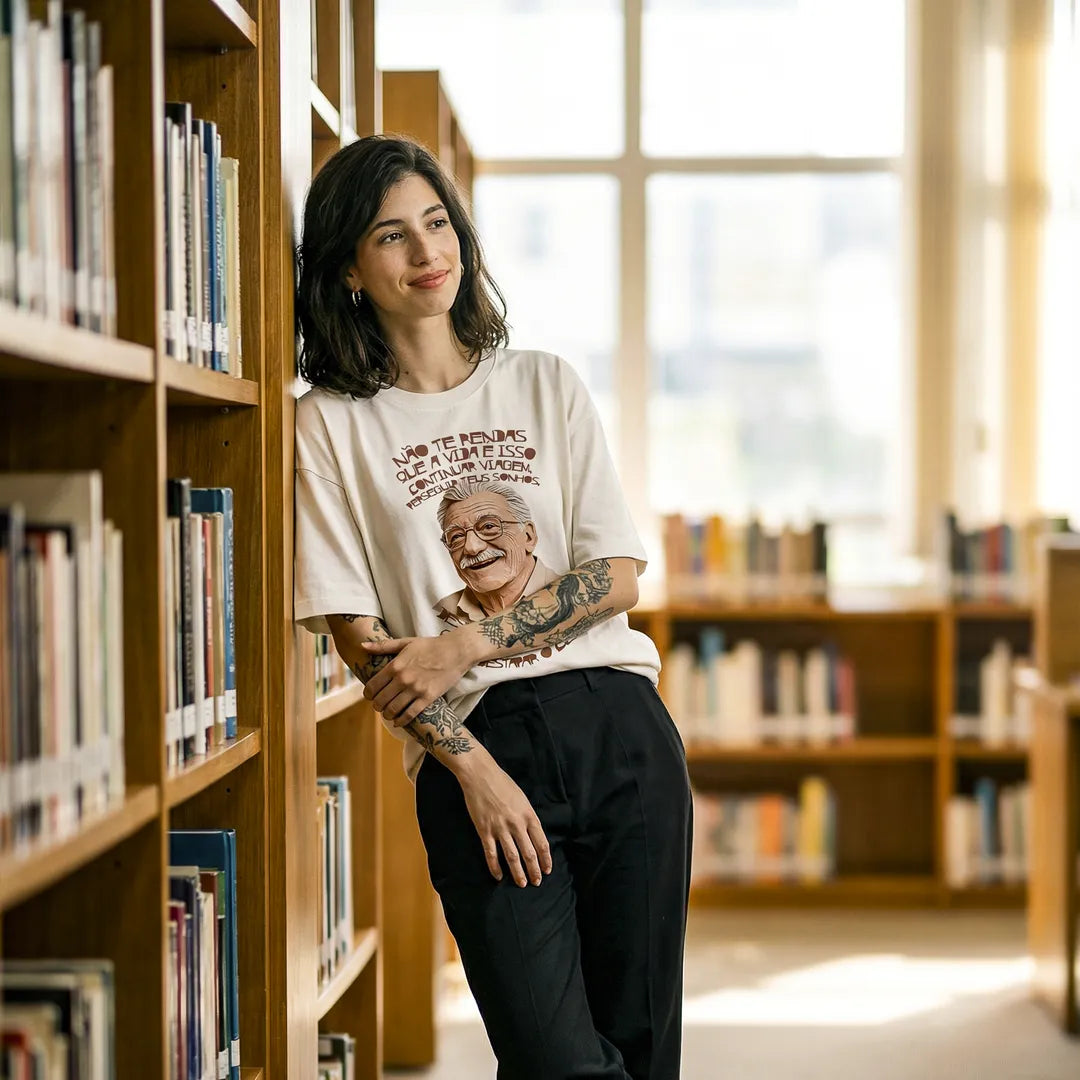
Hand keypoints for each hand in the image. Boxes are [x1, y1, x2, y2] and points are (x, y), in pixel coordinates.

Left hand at [360, 629, 476, 724]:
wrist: (456, 650)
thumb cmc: (431, 645)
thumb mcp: (406, 642)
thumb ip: (383, 646)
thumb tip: (362, 646)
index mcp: (395, 665)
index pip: (372, 686)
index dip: (368, 694)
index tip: (370, 696)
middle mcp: (403, 679)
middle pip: (380, 701)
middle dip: (377, 706)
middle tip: (379, 705)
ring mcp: (415, 689)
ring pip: (392, 710)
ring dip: (387, 714)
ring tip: (388, 713)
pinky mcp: (428, 698)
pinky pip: (410, 714)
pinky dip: (401, 721)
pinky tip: (398, 721)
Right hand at [456, 756, 551, 887]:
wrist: (480, 775)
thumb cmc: (503, 783)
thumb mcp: (522, 798)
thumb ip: (527, 817)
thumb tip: (532, 834)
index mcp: (528, 815)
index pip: (541, 842)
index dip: (546, 859)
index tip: (547, 869)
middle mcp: (516, 824)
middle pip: (529, 853)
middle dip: (534, 870)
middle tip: (536, 882)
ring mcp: (500, 828)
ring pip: (512, 856)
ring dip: (518, 872)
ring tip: (522, 883)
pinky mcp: (484, 830)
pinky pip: (491, 853)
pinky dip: (495, 867)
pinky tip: (498, 876)